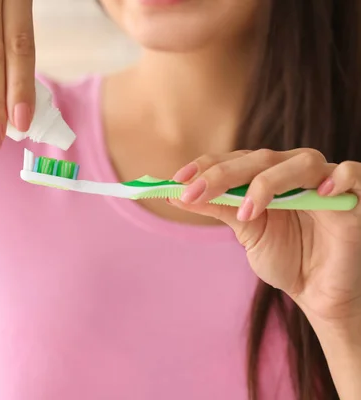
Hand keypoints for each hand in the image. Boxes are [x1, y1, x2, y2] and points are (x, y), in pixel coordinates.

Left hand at [168, 148, 360, 330]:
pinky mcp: (356, 197)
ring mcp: (325, 181)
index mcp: (267, 175)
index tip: (176, 181)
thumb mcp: (246, 231)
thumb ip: (218, 208)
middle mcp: (294, 171)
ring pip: (300, 162)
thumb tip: (175, 194)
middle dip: (222, 174)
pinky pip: (353, 174)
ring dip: (268, 183)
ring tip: (248, 212)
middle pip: (260, 158)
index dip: (206, 166)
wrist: (320, 292)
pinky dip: (339, 179)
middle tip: (193, 193)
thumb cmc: (285, 258)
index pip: (235, 159)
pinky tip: (319, 194)